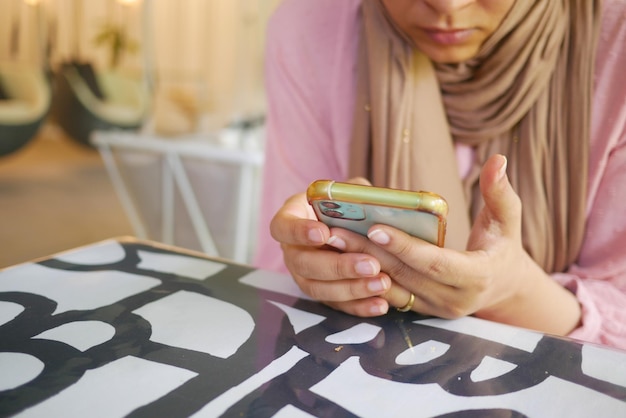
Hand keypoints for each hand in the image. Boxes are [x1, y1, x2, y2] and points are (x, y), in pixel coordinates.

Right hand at [269, 178, 400, 316]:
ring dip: (351, 288)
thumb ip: (355, 194)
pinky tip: (380, 304)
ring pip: (318, 289)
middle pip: (302, 263)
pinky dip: (359, 306)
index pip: (283, 226)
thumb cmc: (350, 203)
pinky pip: (336, 305)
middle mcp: (292, 249)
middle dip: (337, 266)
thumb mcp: (351, 191)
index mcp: (292, 218)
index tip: (322, 233)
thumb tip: (371, 201)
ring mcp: (304, 275)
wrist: (359, 225)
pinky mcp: (322, 294)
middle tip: (370, 264)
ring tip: (382, 283)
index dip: (298, 232)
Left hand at [327, 155, 580, 334]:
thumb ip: (501, 192)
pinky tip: (343, 256)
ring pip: (392, 288)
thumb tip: (499, 159)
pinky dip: (366, 277)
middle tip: (336, 230)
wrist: (503, 287)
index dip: (405, 246)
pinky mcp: (422, 312)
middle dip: (368, 253)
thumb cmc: (503, 246)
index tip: (375, 227)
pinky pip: (389, 297)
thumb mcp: (508, 220)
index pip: (435, 263)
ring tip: (332, 240)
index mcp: (477, 276)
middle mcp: (454, 300)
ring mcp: (436, 310)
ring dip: (360, 265)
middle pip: (404, 276)